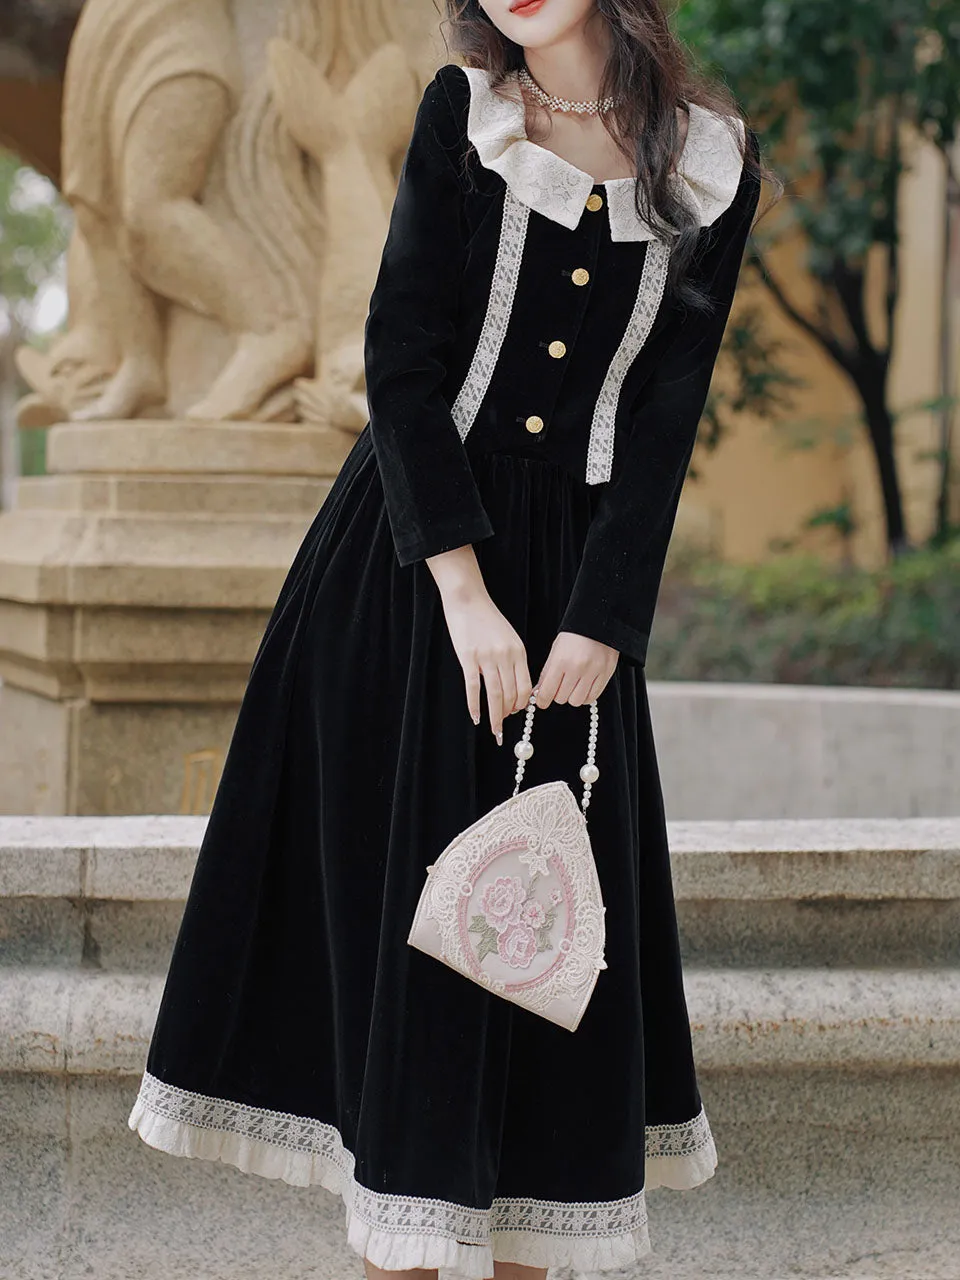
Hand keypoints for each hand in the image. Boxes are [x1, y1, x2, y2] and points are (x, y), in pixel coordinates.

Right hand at [427, 545, 532, 742]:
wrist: (468, 599)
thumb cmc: (487, 619)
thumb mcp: (509, 637)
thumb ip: (513, 659)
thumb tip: (513, 686)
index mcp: (518, 652)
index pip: (525, 687)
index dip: (521, 704)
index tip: (514, 712)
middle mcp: (506, 656)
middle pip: (510, 694)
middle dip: (507, 714)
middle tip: (501, 726)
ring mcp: (486, 657)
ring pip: (495, 695)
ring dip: (495, 716)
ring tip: (494, 730)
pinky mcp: (468, 657)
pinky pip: (473, 687)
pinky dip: (475, 705)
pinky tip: (476, 717)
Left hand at [533, 631, 618, 707]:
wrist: (597, 623)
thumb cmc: (574, 637)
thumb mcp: (555, 651)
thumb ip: (547, 673)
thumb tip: (538, 693)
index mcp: (561, 661)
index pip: (547, 692)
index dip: (542, 700)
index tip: (542, 702)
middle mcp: (577, 668)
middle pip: (561, 698)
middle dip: (557, 695)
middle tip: (559, 686)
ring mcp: (593, 672)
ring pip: (576, 701)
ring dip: (572, 697)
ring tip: (573, 686)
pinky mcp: (606, 674)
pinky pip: (592, 698)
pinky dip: (585, 696)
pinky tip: (583, 687)